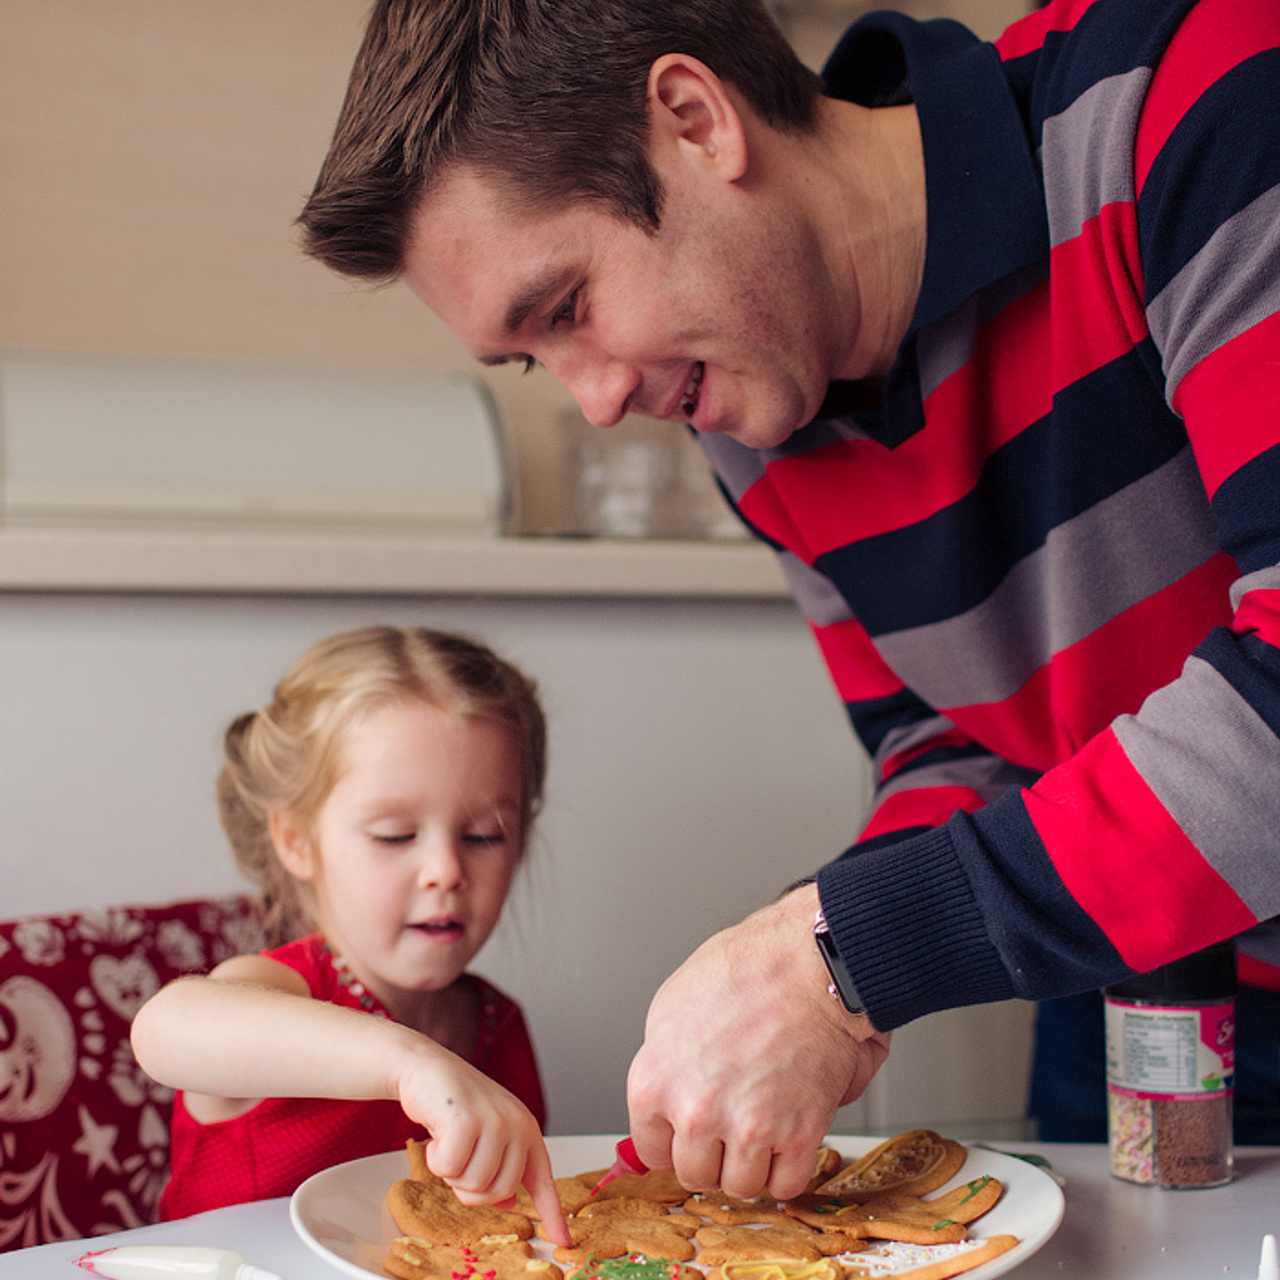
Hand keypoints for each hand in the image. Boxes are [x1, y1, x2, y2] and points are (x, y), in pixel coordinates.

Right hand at [398, 1055, 570, 1245]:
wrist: (428, 1068)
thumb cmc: (456, 1105)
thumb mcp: (486, 1136)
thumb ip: (500, 1166)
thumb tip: (507, 1203)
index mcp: (526, 1130)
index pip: (542, 1180)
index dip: (552, 1214)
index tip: (563, 1241)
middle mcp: (517, 1125)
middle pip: (500, 1191)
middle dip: (471, 1186)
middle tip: (460, 1157)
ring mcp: (495, 1121)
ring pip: (474, 1185)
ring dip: (452, 1173)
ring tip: (450, 1142)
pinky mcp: (468, 1120)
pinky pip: (451, 1169)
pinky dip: (436, 1160)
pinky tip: (437, 1136)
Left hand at [626, 883, 890, 1199]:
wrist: (807, 963)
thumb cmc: (744, 971)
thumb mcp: (671, 1006)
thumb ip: (662, 1062)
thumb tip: (663, 1099)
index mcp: (654, 1083)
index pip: (652, 1150)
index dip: (674, 1140)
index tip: (688, 1135)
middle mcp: (695, 1112)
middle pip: (694, 1174)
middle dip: (712, 1154)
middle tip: (728, 1126)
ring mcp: (747, 1127)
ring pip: (740, 1186)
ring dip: (750, 1165)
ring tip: (759, 1129)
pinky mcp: (798, 1134)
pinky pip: (786, 1185)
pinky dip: (788, 1170)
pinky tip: (787, 1139)